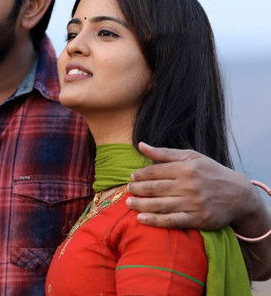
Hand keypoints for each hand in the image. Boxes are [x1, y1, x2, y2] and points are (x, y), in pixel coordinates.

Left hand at [126, 142, 253, 229]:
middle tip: (127, 190)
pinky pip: (172, 221)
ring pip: (160, 205)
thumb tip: (141, 145)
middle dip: (137, 190)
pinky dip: (155, 221)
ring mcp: (193, 203)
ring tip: (129, 204)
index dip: (140, 175)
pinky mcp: (198, 219)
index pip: (155, 172)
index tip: (131, 177)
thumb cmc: (210, 172)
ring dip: (141, 205)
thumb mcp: (191, 157)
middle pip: (154, 189)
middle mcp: (189, 185)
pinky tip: (141, 219)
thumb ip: (164, 153)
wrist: (239, 195)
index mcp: (186, 168)